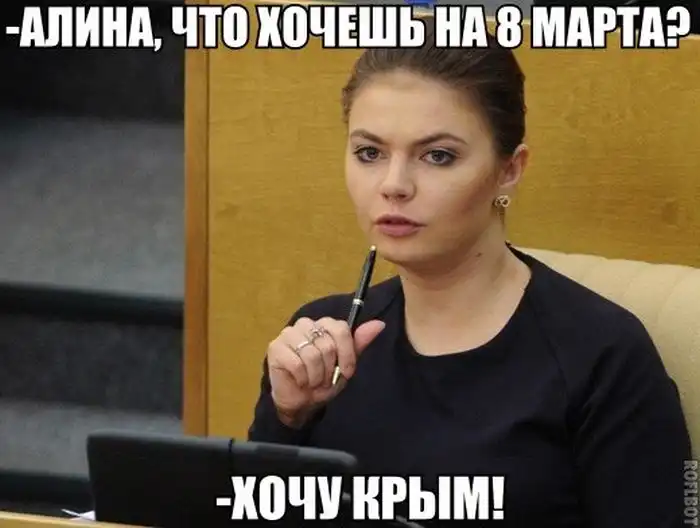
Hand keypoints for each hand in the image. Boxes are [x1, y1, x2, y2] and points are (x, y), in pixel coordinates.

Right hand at [266, 316, 384, 427]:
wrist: (302, 402)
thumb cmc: (323, 381)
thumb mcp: (346, 364)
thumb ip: (359, 343)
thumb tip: (379, 324)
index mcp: (324, 325)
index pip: (341, 329)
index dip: (347, 353)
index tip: (347, 371)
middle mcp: (306, 324)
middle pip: (328, 344)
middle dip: (329, 369)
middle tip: (324, 378)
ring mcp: (288, 334)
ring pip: (312, 354)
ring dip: (316, 375)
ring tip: (313, 381)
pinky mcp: (275, 348)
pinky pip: (296, 363)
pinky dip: (302, 378)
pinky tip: (300, 381)